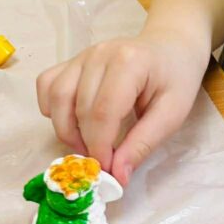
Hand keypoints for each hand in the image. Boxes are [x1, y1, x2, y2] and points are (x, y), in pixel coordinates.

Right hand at [36, 30, 209, 185]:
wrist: (171, 47)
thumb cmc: (176, 78)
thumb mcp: (172, 114)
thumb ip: (144, 144)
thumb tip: (117, 177)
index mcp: (129, 62)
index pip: (102, 112)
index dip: (100, 147)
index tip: (108, 170)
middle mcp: (100, 54)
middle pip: (79, 108)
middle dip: (87, 144)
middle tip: (103, 161)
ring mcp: (83, 55)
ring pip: (57, 97)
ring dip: (66, 129)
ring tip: (88, 144)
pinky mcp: (73, 61)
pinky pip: (48, 85)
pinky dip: (52, 108)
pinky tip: (73, 121)